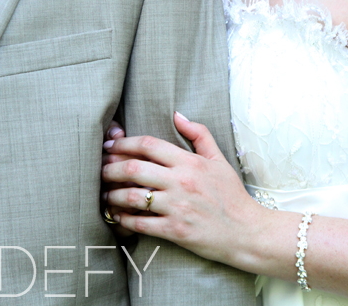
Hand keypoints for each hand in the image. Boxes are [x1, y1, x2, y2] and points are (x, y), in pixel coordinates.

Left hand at [102, 112, 265, 268]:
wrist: (246, 231)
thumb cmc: (231, 194)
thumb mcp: (218, 159)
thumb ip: (199, 134)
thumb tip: (177, 114)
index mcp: (189, 162)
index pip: (149, 144)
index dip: (124, 143)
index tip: (110, 145)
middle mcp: (181, 181)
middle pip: (134, 168)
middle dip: (110, 168)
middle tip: (101, 169)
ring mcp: (177, 206)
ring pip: (132, 196)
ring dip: (113, 194)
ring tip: (105, 194)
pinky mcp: (175, 230)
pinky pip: (140, 223)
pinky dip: (124, 219)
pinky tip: (117, 216)